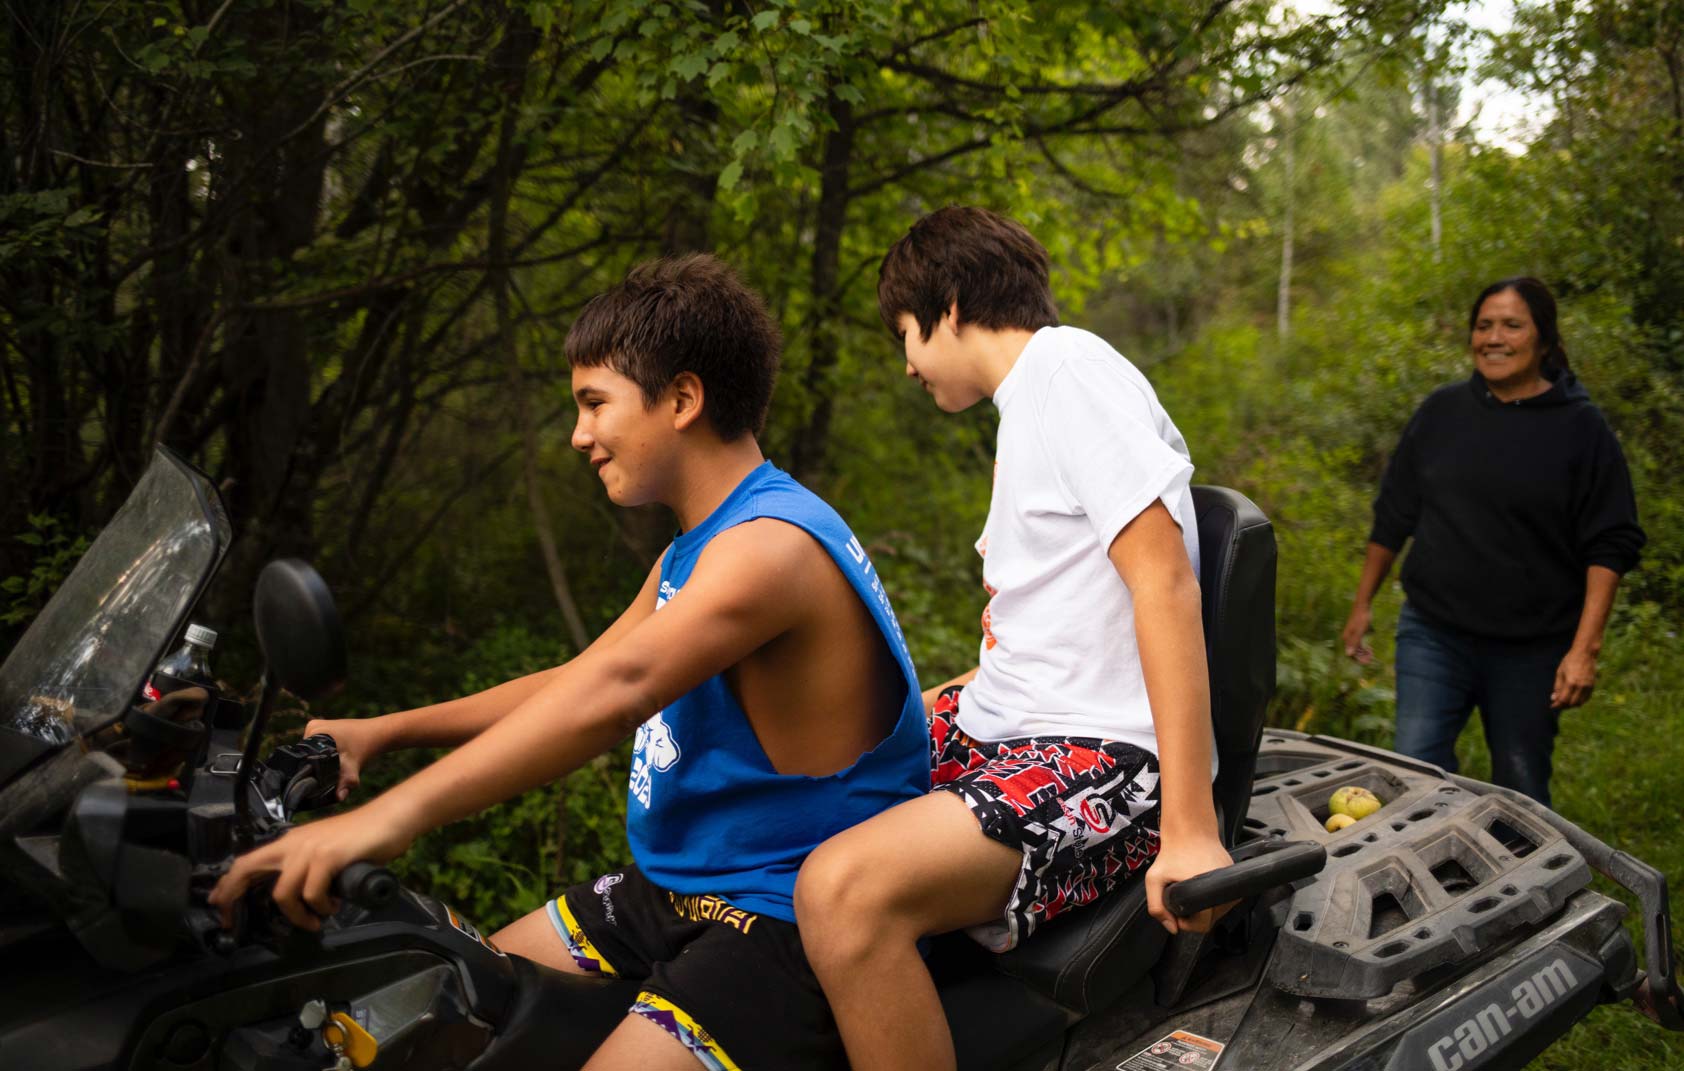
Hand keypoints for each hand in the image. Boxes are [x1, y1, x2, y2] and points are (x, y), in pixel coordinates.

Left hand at [207, 803, 414, 930]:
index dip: (228, 884)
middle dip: (232, 897)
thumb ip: (309, 867)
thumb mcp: (326, 850)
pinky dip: (321, 907)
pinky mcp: (328, 857)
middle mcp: (293, 843)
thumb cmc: (363, 837)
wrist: (391, 818)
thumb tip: (301, 897)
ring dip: (298, 915)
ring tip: (317, 920)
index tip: (218, 905)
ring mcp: (310, 849)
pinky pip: (312, 893)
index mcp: (290, 842)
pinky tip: (333, 907)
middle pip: (248, 868)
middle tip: (233, 924)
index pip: (247, 861)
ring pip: (283, 893)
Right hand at [303, 717, 387, 799]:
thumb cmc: (365, 746)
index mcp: (313, 730)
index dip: (307, 771)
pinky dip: (324, 757)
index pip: (300, 756)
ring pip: (312, 754)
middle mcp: (312, 727)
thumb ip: (345, 782)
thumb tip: (339, 797)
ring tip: (329, 772)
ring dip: (320, 764)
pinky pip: (318, 748)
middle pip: (305, 756)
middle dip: (314, 769)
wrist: (378, 734)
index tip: (314, 783)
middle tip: (325, 779)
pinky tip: (332, 764)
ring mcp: (318, 727)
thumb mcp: (352, 766)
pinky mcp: (325, 730)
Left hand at [1145, 834, 1234, 934]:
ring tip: (1191, 887)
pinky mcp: (1235, 877)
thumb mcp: (1154, 879)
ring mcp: (1232, 884)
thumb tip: (1173, 928)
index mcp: (1208, 894)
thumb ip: (1157, 908)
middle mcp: (1225, 892)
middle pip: (1211, 919)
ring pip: (1218, 909)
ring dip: (1204, 906)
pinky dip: (1212, 895)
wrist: (1191, 830)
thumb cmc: (1172, 854)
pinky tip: (1200, 881)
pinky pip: (1223, 897)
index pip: (1203, 925)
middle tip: (1182, 896)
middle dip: (1195, 914)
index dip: (1187, 923)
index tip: (1177, 912)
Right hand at [1341, 604, 1374, 664]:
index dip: (1359, 659)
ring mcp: (1351, 634)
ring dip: (1363, 652)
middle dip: (1362, 656)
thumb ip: (1355, 642)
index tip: (1369, 661)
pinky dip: (1364, 647)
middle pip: (1353, 652)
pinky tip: (1369, 647)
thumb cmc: (1362, 618)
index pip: (1351, 654)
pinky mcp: (1356, 631)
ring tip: (1371, 653)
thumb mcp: (1360, 631)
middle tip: (1372, 658)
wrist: (1363, 605)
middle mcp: (1347, 637)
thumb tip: (1348, 654)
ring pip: (1356, 648)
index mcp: (1347, 638)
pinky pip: (1358, 643)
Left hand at [1551, 647, 1596, 708]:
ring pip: (1580, 703)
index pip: (1564, 700)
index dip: (1557, 704)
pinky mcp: (1592, 686)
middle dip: (1564, 706)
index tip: (1552, 705)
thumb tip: (1554, 698)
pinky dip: (1579, 701)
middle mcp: (1581, 686)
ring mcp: (1588, 687)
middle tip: (1558, 703)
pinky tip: (1573, 698)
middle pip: (1572, 703)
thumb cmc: (1569, 662)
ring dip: (1572, 704)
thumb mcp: (1559, 673)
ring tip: (1565, 701)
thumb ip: (1557, 687)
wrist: (1585, 654)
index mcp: (1571, 683)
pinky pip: (1586, 698)